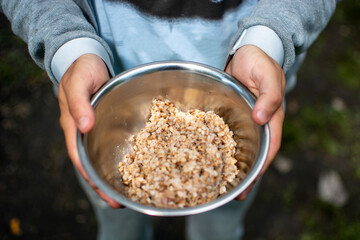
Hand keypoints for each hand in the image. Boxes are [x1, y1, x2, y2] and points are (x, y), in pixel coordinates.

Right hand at [58, 53, 121, 207]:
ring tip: (130, 192)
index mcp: (73, 125)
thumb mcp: (79, 82)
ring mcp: (97, 130)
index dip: (89, 176)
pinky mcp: (108, 124)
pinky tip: (136, 166)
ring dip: (113, 175)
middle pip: (92, 164)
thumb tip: (85, 126)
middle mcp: (84, 132)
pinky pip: (114, 144)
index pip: (79, 156)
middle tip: (118, 203)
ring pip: (103, 157)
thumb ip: (80, 103)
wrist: (90, 61)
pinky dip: (123, 157)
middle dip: (102, 184)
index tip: (102, 191)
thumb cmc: (82, 70)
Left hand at [225, 45, 284, 199]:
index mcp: (269, 120)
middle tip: (231, 196)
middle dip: (243, 176)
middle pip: (251, 155)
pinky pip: (219, 134)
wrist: (242, 51)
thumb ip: (269, 96)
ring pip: (235, 149)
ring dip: (227, 167)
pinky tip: (202, 158)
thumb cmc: (260, 62)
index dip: (259, 169)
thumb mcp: (268, 75)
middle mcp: (254, 125)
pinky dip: (214, 148)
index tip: (248, 185)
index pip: (268, 149)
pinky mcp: (224, 116)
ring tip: (214, 185)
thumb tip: (262, 118)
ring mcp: (239, 122)